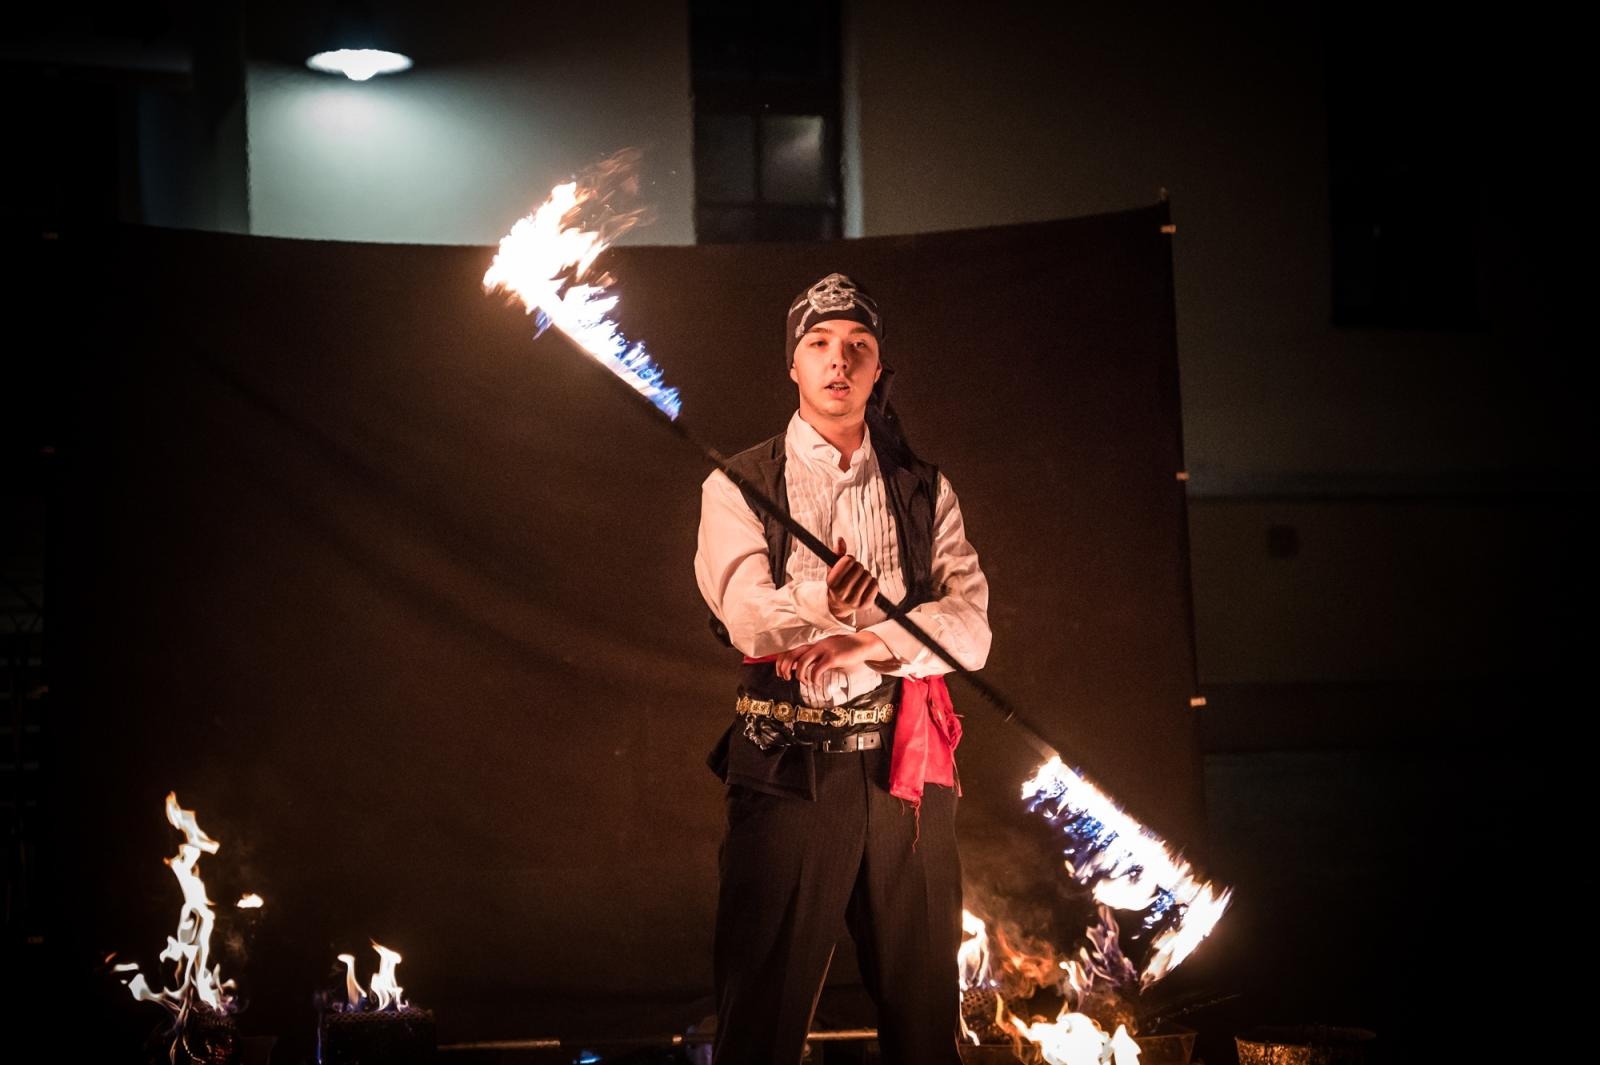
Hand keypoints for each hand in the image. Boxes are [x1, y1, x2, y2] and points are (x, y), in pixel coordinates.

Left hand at [776, 632, 896, 688]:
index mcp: (813, 644)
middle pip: (792, 654)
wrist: (862, 645)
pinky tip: (817, 683)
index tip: (780, 673)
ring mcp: (824, 650)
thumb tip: (799, 668)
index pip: (790, 650)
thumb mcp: (826, 653)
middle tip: (786, 678)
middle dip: (785, 668)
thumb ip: (814, 658)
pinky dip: (814, 679)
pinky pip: (817, 669)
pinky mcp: (832, 657)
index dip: (781, 662)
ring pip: (803, 661)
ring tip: (804, 682)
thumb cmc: (844, 651)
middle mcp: (815, 645)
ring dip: (800, 675)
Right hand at [826, 537, 878, 618]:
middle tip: (854, 571)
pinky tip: (866, 585)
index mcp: (831, 582)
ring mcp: (853, 601)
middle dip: (858, 566)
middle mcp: (841, 593)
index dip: (849, 559)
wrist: (839, 605)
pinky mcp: (865, 605)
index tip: (847, 562)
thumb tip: (840, 539)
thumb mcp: (833, 568)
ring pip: (868, 576)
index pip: (847, 561)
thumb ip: (837, 553)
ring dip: (865, 574)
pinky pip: (875, 585)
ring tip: (859, 579)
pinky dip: (872, 582)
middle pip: (859, 567)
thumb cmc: (837, 582)